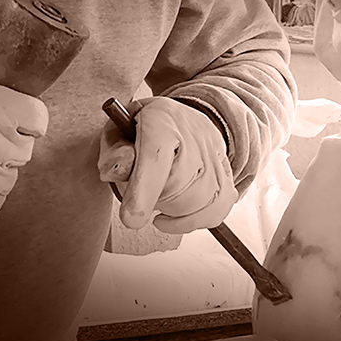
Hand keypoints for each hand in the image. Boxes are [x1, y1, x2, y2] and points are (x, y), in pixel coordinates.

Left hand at [98, 96, 237, 233]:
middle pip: (177, 187)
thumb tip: (120, 169)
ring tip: (158, 198)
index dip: (144, 191)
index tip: (131, 218)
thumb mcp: (117, 130)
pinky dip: (193, 221)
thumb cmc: (143, 129)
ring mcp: (215, 156)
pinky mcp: (226, 176)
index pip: (156, 157)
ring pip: (198, 203)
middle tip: (140, 193)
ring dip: (172, 212)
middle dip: (153, 201)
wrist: (182, 118)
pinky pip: (216, 210)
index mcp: (161, 120)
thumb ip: (114, 151)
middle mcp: (194, 136)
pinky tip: (176, 215)